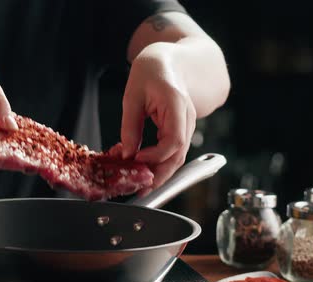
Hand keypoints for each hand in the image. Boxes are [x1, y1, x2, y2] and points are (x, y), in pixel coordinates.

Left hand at [120, 43, 196, 195]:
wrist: (168, 60)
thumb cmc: (151, 70)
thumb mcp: (132, 96)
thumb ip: (130, 127)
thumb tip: (125, 154)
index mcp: (176, 105)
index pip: (173, 141)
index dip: (156, 156)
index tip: (136, 159)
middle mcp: (187, 117)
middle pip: (178, 154)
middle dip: (160, 175)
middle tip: (141, 190)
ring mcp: (186, 124)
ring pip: (177, 156)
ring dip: (160, 172)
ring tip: (140, 185)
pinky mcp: (180, 129)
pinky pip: (173, 150)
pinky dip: (159, 162)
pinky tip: (143, 168)